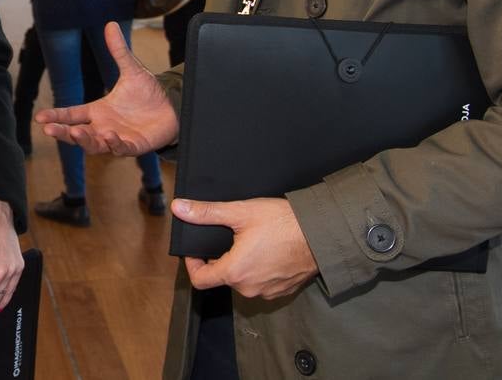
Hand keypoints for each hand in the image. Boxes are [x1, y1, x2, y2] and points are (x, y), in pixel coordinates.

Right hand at [37, 22, 178, 154]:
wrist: (172, 106)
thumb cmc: (148, 92)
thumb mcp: (132, 70)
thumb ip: (119, 51)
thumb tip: (110, 24)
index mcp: (98, 110)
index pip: (72, 115)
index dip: (56, 117)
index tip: (40, 118)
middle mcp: (103, 127)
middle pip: (77, 134)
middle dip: (63, 133)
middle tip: (49, 130)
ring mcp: (117, 138)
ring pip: (94, 145)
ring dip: (85, 141)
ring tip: (77, 133)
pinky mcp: (134, 146)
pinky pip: (120, 149)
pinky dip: (114, 144)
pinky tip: (110, 136)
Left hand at [176, 197, 318, 299]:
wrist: (322, 233)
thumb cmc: (283, 223)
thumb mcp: (241, 212)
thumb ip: (207, 212)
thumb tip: (179, 208)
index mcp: (235, 272)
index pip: (200, 280)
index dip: (193, 264)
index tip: (197, 250)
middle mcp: (249, 288)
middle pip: (223, 277)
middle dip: (222, 258)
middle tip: (230, 235)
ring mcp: (267, 292)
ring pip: (244, 280)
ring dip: (243, 264)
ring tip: (252, 241)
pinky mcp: (283, 291)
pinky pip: (263, 283)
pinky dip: (261, 269)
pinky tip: (269, 250)